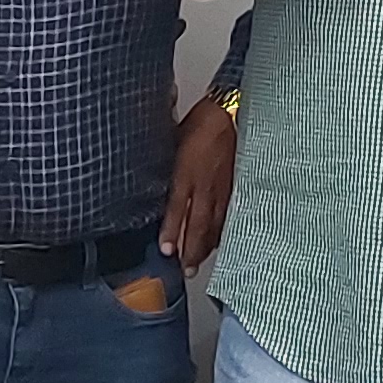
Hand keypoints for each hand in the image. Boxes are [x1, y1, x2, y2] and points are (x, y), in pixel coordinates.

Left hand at [163, 94, 239, 263]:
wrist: (232, 112)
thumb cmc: (200, 123)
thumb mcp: (173, 140)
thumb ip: (163, 162)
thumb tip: (147, 174)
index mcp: (187, 173)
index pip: (177, 208)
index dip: (172, 230)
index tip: (166, 251)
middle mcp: (205, 185)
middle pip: (198, 224)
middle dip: (191, 249)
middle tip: (185, 270)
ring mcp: (223, 188)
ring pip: (215, 224)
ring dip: (205, 246)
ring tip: (198, 263)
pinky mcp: (236, 187)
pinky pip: (228, 215)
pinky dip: (222, 232)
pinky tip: (217, 242)